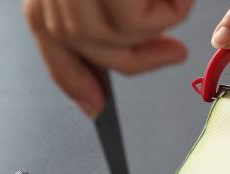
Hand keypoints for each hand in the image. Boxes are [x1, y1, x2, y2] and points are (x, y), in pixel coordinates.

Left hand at [23, 0, 193, 117]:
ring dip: (156, 28)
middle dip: (139, 58)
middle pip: (91, 49)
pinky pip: (138, 26)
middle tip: (174, 53)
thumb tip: (95, 89)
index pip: (54, 47)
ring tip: (172, 2)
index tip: (94, 107)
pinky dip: (168, 14)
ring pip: (117, 38)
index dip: (74, 83)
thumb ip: (98, 24)